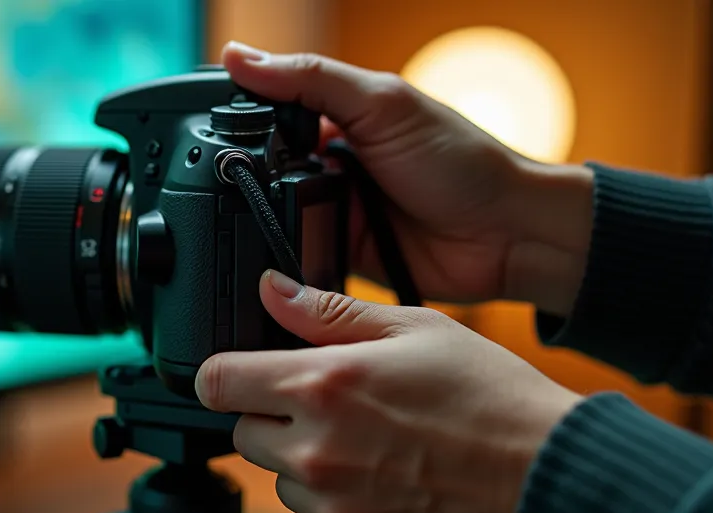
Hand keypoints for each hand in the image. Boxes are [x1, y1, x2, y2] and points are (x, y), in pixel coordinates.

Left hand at [195, 270, 581, 512]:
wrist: (554, 481)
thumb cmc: (495, 399)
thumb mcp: (418, 330)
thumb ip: (331, 312)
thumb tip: (272, 289)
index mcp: (322, 385)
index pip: (216, 380)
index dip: (226, 373)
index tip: (245, 375)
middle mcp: (316, 450)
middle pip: (244, 434)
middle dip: (275, 419)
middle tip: (333, 411)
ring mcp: (334, 509)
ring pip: (278, 485)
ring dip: (305, 471)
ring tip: (369, 453)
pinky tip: (364, 501)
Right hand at [221, 42, 594, 316]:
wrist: (508, 236)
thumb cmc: (464, 161)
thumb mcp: (383, 105)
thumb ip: (311, 79)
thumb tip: (239, 56)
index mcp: (336, 116)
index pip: (267, 112)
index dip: (238, 121)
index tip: (205, 130)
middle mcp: (328, 162)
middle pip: (259, 168)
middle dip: (243, 178)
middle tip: (225, 184)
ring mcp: (331, 210)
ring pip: (268, 215)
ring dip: (262, 219)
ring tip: (256, 220)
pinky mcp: (337, 254)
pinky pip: (294, 256)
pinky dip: (283, 256)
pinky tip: (273, 255)